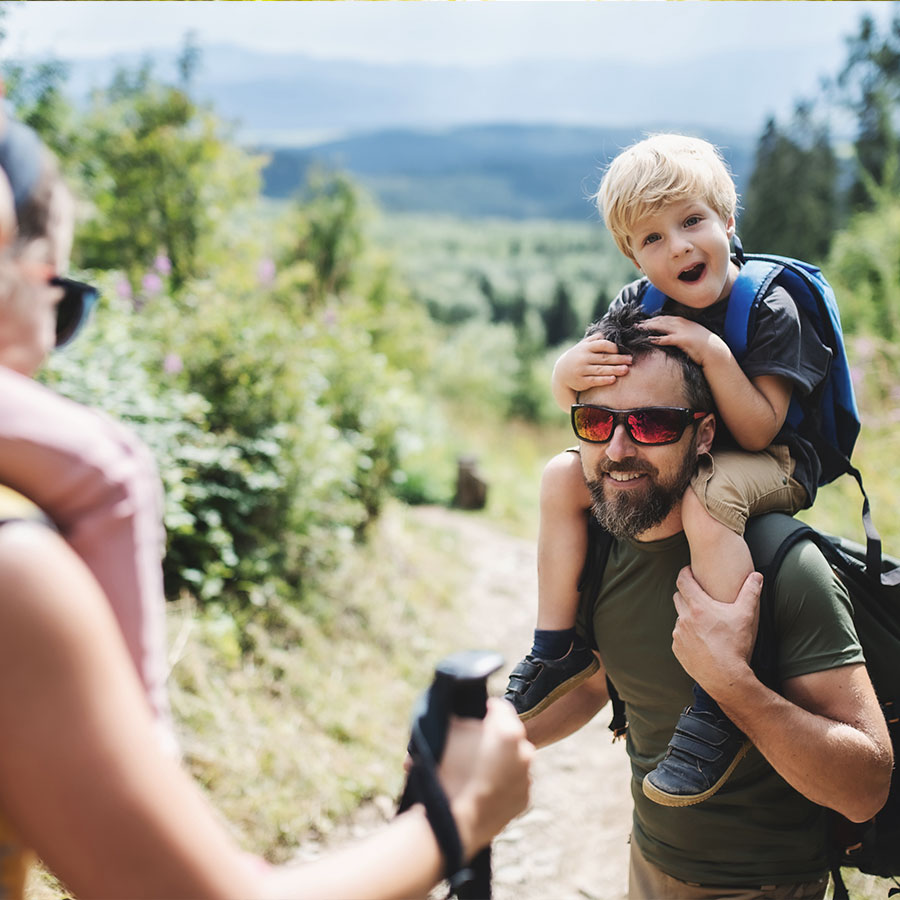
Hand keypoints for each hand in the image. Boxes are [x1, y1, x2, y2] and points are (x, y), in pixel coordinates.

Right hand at [439, 698, 532, 857]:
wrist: (451, 822)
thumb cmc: (447, 772)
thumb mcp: (448, 732)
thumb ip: (464, 718)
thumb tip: (468, 717)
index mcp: (509, 732)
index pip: (500, 708)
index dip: (485, 710)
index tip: (474, 715)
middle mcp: (525, 753)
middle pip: (509, 735)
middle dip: (493, 737)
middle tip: (473, 745)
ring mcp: (526, 778)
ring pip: (513, 760)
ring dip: (500, 761)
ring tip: (476, 770)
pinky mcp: (524, 800)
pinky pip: (514, 783)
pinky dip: (502, 783)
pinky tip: (482, 788)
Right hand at [554, 334, 631, 393]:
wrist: (561, 373)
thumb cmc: (576, 357)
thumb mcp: (582, 346)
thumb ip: (594, 339)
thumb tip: (606, 332)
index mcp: (586, 348)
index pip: (601, 345)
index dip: (612, 347)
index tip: (622, 350)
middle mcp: (583, 358)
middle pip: (604, 358)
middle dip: (618, 359)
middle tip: (630, 360)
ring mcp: (582, 370)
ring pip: (601, 370)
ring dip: (614, 370)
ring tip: (626, 370)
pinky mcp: (582, 381)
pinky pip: (595, 380)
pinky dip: (604, 380)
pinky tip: (613, 379)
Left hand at [642, 316, 729, 367]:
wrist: (714, 351)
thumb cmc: (702, 346)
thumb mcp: (691, 334)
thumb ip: (680, 333)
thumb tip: (670, 336)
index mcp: (683, 321)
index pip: (664, 318)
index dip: (652, 319)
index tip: (643, 322)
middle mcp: (681, 323)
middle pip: (660, 320)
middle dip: (647, 322)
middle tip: (635, 324)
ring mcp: (682, 330)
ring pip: (661, 326)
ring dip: (648, 327)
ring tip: (637, 329)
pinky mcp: (682, 339)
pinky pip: (666, 338)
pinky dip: (657, 338)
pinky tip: (648, 340)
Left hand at [670, 567, 762, 700]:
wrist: (725, 677)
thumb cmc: (735, 645)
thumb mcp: (746, 616)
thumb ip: (750, 592)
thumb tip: (756, 575)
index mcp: (698, 606)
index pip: (683, 581)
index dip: (685, 573)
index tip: (690, 571)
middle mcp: (684, 618)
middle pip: (678, 597)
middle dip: (687, 594)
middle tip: (700, 596)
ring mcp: (678, 634)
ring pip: (679, 618)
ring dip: (688, 616)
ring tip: (704, 621)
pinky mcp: (677, 648)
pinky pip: (679, 636)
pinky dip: (687, 634)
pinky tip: (701, 639)